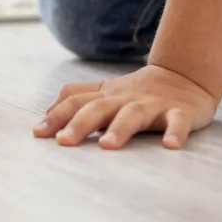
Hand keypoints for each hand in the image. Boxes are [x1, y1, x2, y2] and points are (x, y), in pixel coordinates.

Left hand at [35, 64, 218, 149]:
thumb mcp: (105, 91)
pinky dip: (175, 132)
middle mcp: (125, 98)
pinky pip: (178, 121)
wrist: (184, 76)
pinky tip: (170, 145)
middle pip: (98, 108)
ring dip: (120, 128)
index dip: (56, 116)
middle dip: (79, 124)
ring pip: (133, 114)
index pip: (75, 101)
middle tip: (63, 142)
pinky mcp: (180, 112)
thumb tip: (46, 115)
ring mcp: (152, 104)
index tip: (37, 134)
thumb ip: (78, 98)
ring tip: (107, 145)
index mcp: (106, 95)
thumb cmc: (137, 91)